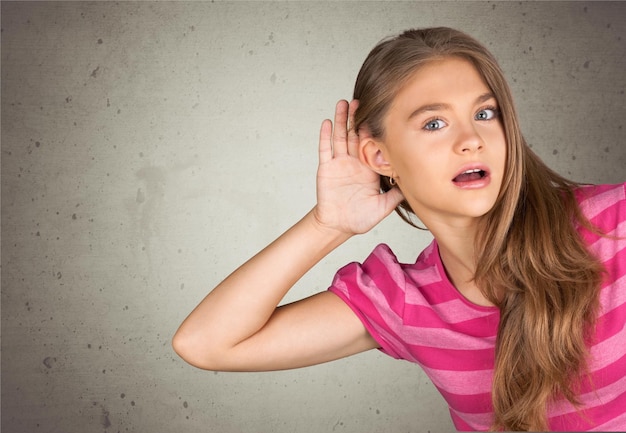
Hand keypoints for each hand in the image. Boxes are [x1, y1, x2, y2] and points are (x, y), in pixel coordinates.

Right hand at [313, 100, 403, 234]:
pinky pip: (325, 149)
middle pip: (356, 134)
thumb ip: (397, 194)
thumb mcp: (384, 206)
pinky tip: (328, 122)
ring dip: (343, 120)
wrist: (338, 226)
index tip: (381, 114)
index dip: (375, 130)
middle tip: (363, 100)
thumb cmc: (360, 219)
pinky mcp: (326, 168)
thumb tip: (415, 183)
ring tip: (345, 103)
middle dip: (358, 118)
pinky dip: (326, 136)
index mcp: (369, 168)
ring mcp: (339, 163)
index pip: (372, 144)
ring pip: (341, 137)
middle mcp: (354, 162)